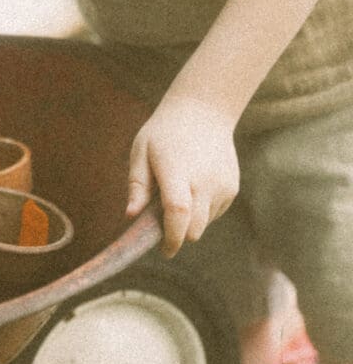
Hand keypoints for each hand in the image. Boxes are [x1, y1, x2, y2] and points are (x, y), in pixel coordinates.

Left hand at [125, 96, 239, 256]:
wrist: (203, 112)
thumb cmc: (164, 133)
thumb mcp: (141, 152)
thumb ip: (137, 185)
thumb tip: (131, 215)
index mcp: (177, 171)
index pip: (178, 213)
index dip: (171, 237)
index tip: (163, 250)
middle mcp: (204, 181)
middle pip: (194, 229)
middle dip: (178, 235)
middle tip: (161, 224)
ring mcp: (222, 186)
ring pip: (204, 224)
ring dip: (189, 222)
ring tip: (178, 193)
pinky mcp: (232, 188)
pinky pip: (214, 213)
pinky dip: (202, 211)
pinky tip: (194, 187)